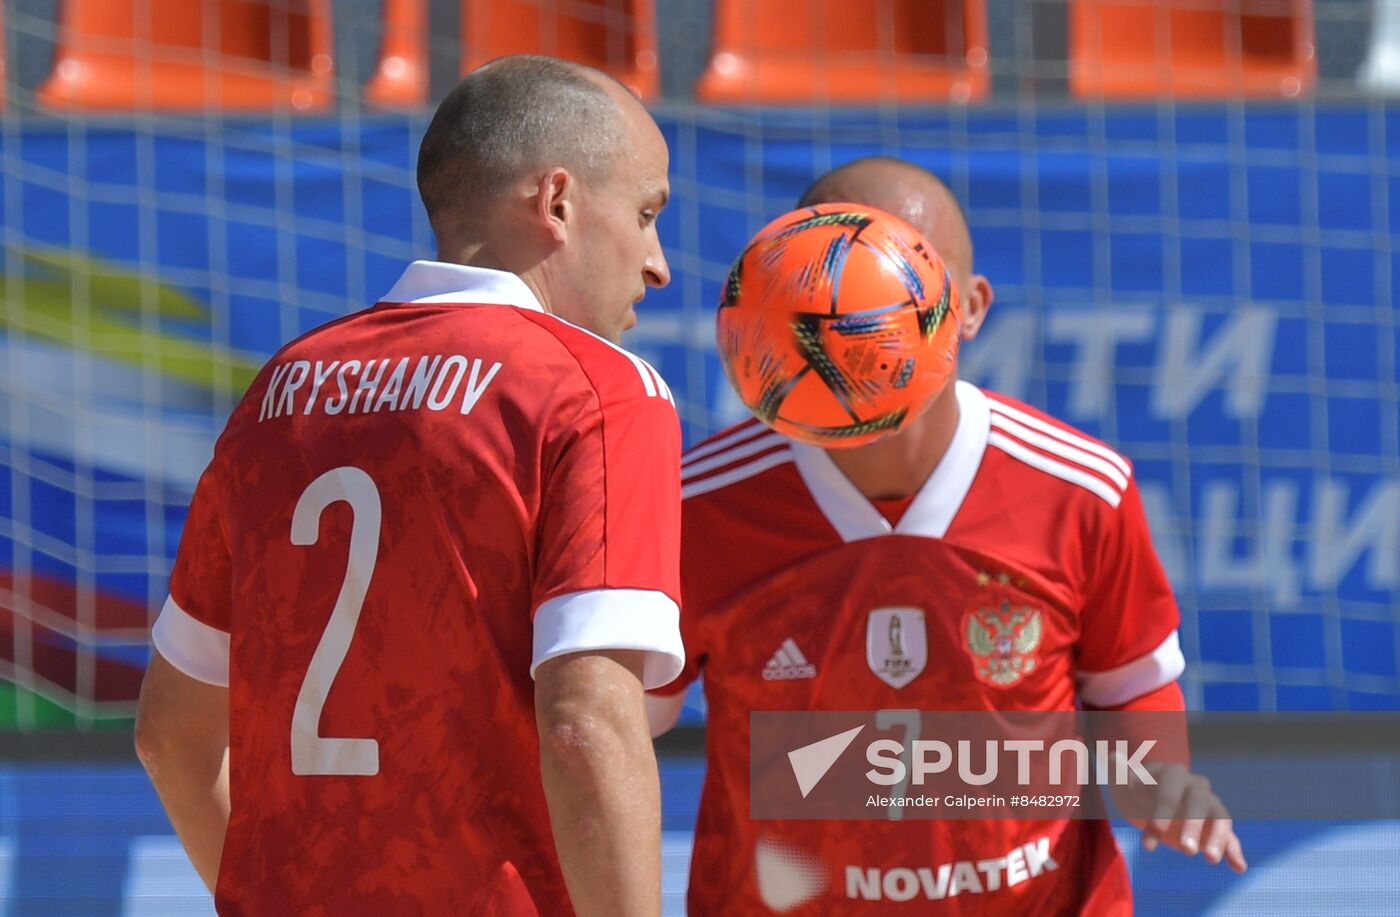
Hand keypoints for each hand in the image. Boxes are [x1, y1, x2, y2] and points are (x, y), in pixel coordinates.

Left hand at [1116, 763, 1246, 872]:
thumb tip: (1112, 756)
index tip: (1152, 832)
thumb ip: (1117, 770)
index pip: (1169, 790)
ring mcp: (1209, 808)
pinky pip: (1231, 838)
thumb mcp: (1121, 781)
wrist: (1147, 800)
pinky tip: (1238, 868)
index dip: (1162, 810)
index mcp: (1172, 773)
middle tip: (1185, 851)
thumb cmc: (1134, 790)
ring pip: (1221, 819)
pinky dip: (1235, 851)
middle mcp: (1196, 787)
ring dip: (1217, 839)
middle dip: (1193, 826)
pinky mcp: (1216, 828)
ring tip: (1210, 860)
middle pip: (1200, 803)